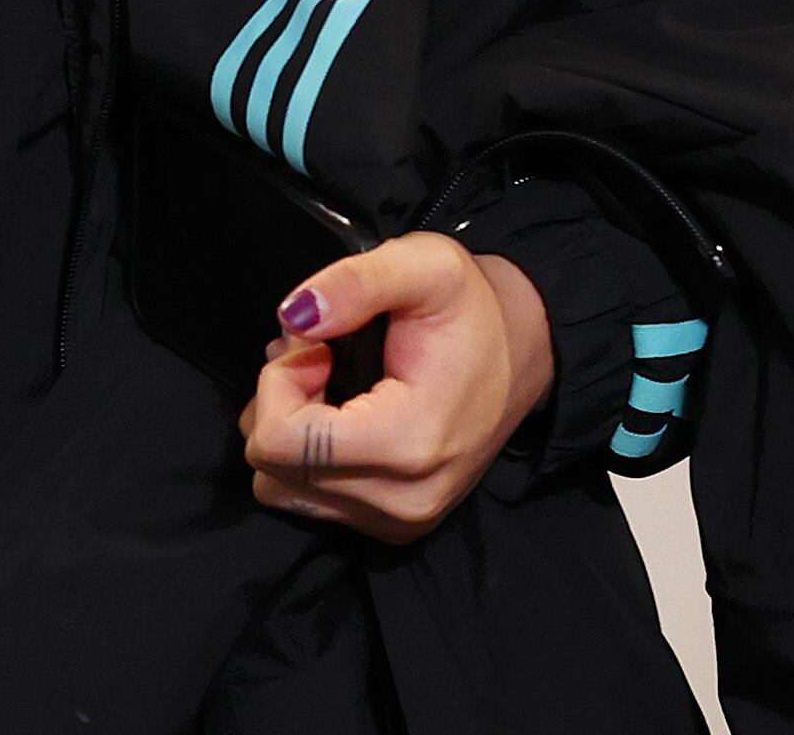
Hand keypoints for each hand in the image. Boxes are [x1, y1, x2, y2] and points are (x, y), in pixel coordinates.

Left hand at [238, 231, 553, 541]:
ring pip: (280, 490)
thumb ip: (355, 283)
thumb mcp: (425, 265)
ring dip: (287, 433)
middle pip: (272, 470)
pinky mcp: (393, 527)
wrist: (521, 353)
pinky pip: (307, 502)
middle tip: (320, 359)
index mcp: (408, 442)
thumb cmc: (471, 307)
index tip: (316, 347)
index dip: (278, 382)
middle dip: (279, 403)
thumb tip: (295, 314)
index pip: (280, 441)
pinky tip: (337, 416)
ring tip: (327, 386)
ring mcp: (399, 522)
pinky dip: (305, 458)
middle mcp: (403, 500)